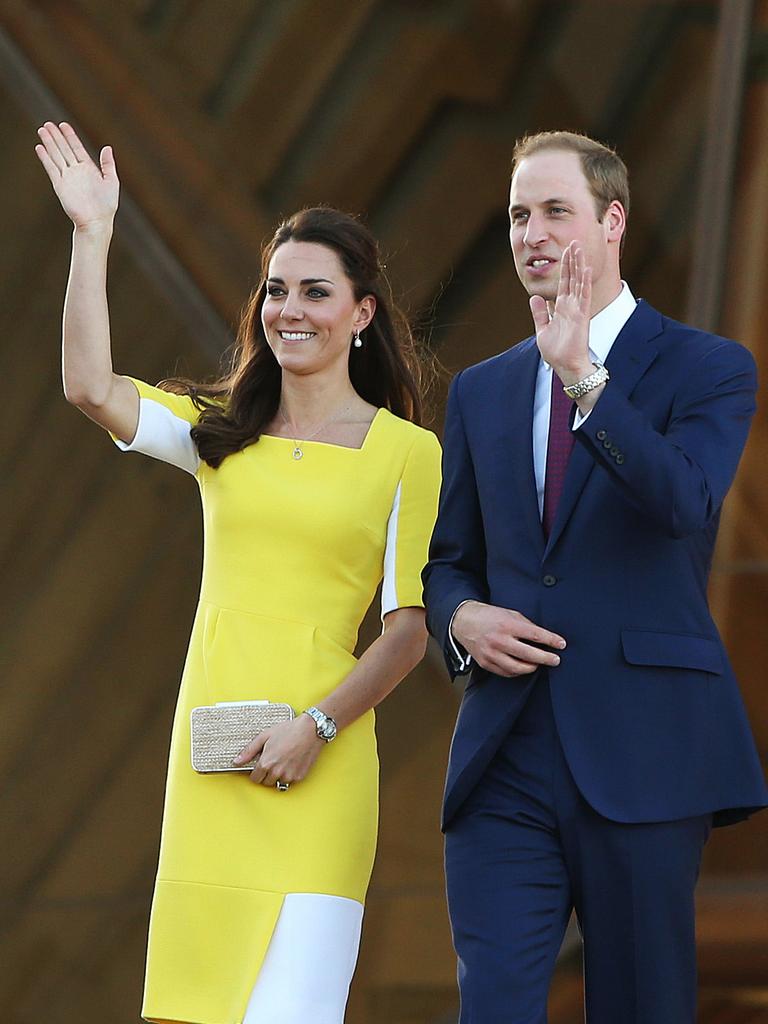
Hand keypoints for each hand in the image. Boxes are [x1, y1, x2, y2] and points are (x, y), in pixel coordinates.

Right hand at [35, 122, 118, 229]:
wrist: (96, 222)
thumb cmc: (106, 206)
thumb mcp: (112, 182)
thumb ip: (108, 165)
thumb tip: (107, 147)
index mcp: (89, 169)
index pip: (77, 148)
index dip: (70, 136)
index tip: (63, 124)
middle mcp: (76, 171)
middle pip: (64, 149)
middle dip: (57, 136)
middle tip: (48, 123)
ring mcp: (67, 177)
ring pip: (56, 156)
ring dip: (49, 143)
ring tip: (42, 130)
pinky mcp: (60, 185)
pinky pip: (51, 169)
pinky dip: (45, 158)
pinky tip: (40, 148)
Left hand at [233, 714, 322, 787]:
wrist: (311, 729)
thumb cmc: (289, 730)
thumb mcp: (265, 736)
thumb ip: (249, 751)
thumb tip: (236, 761)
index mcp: (266, 763)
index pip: (254, 779)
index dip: (255, 772)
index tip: (259, 766)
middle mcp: (277, 772)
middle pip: (266, 782)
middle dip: (266, 774)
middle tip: (272, 761)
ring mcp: (289, 776)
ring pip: (278, 783)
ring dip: (278, 776)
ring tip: (283, 761)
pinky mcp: (299, 777)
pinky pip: (290, 781)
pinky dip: (289, 775)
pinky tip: (292, 762)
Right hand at [453, 601, 565, 676]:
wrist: (464, 622)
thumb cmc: (489, 616)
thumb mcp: (510, 613)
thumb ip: (526, 625)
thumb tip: (544, 637)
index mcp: (507, 624)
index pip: (535, 635)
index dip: (551, 640)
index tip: (561, 644)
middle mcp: (499, 640)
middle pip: (528, 654)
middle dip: (546, 658)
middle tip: (556, 660)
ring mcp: (491, 653)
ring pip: (518, 668)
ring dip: (532, 667)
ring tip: (538, 664)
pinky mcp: (486, 663)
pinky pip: (506, 672)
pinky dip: (517, 671)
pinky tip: (523, 667)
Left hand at [530, 242, 591, 384]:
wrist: (565, 366)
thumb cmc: (556, 352)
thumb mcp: (542, 329)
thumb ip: (540, 313)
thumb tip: (534, 297)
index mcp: (562, 308)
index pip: (564, 283)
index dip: (564, 267)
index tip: (565, 251)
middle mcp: (571, 306)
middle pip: (572, 278)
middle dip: (572, 260)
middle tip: (574, 241)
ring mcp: (577, 310)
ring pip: (579, 282)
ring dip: (578, 265)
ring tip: (579, 248)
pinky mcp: (582, 316)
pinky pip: (584, 296)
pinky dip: (584, 282)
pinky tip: (585, 269)